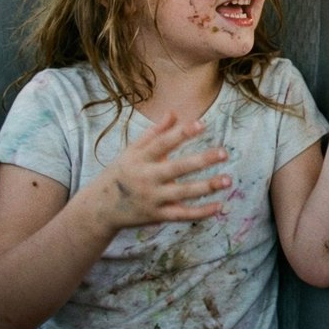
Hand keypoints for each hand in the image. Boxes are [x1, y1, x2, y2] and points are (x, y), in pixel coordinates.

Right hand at [83, 111, 230, 231]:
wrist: (100, 208)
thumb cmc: (122, 173)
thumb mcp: (131, 151)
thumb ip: (154, 133)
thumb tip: (173, 112)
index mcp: (140, 159)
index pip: (162, 144)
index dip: (181, 134)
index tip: (202, 124)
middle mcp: (147, 178)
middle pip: (177, 168)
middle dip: (201, 161)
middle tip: (224, 153)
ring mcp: (153, 199)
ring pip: (183, 193)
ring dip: (207, 187)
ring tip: (228, 180)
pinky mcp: (158, 216)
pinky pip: (182, 215)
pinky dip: (201, 212)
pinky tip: (220, 206)